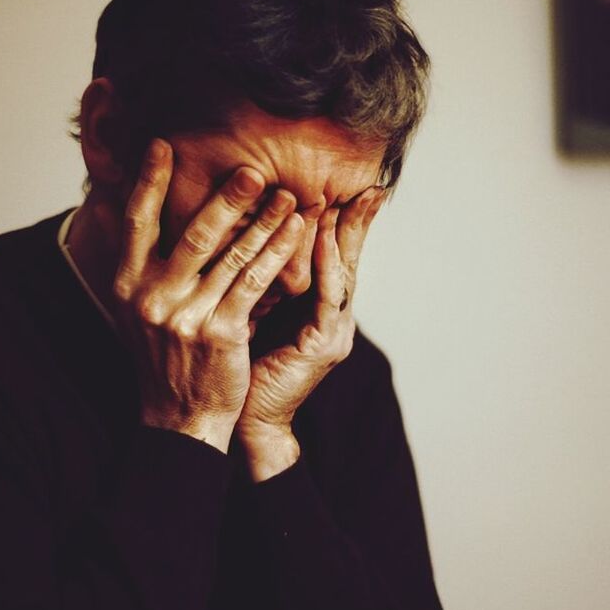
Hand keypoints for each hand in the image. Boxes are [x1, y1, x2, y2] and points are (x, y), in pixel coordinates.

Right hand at [111, 139, 303, 452]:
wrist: (180, 417)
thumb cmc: (163, 355)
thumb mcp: (134, 308)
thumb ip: (133, 261)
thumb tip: (112, 206)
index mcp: (125, 285)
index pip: (135, 220)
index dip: (148, 180)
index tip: (163, 143)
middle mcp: (149, 297)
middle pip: (190, 233)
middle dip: (225, 198)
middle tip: (252, 167)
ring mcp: (185, 316)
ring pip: (231, 256)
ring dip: (263, 222)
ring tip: (289, 195)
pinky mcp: (220, 333)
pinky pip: (255, 283)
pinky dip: (278, 254)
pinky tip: (296, 234)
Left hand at [237, 187, 385, 479]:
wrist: (240, 423)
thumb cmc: (240, 366)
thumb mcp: (252, 312)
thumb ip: (262, 281)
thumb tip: (245, 235)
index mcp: (320, 312)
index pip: (335, 258)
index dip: (343, 224)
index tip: (348, 187)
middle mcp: (334, 319)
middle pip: (349, 260)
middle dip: (358, 222)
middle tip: (369, 185)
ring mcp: (334, 332)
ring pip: (343, 272)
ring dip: (345, 233)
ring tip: (350, 197)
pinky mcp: (324, 344)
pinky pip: (328, 294)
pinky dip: (326, 262)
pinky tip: (323, 233)